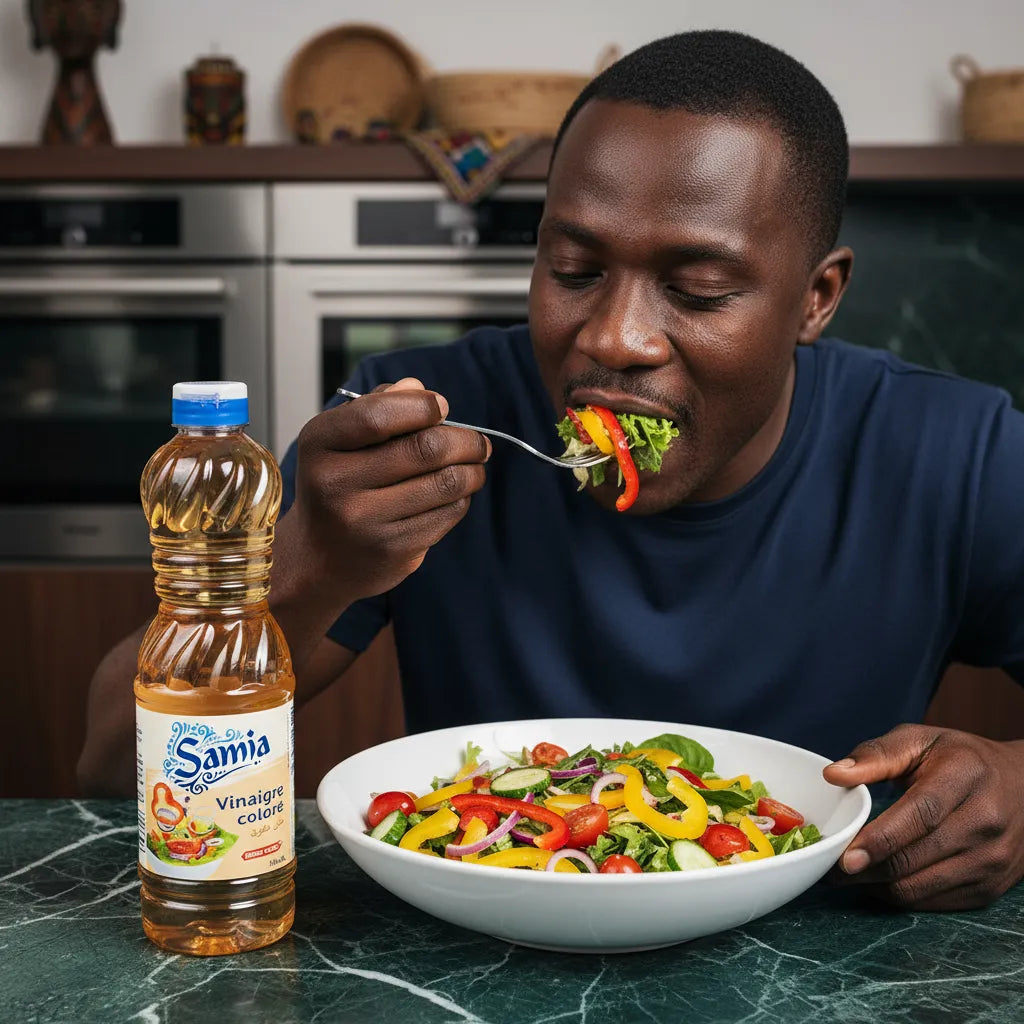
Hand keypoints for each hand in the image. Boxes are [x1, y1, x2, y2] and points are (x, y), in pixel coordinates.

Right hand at [287, 377, 490, 604]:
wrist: (320, 558)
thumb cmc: (339, 484)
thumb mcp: (340, 439)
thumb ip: (377, 406)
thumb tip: (419, 389)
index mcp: (320, 444)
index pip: (378, 415)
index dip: (422, 406)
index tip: (441, 407)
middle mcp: (337, 484)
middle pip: (425, 449)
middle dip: (465, 440)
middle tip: (479, 442)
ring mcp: (364, 521)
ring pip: (446, 483)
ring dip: (472, 470)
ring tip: (475, 465)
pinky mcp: (391, 550)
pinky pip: (447, 514)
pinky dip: (461, 498)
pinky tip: (455, 494)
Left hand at [823, 724, 1023, 909]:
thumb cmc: (961, 759)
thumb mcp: (921, 740)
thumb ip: (876, 754)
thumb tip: (834, 775)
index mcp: (965, 777)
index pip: (921, 815)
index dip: (881, 838)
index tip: (846, 854)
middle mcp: (985, 822)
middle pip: (917, 858)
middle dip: (868, 869)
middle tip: (831, 867)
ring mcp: (992, 860)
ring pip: (921, 887)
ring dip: (878, 887)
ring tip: (848, 875)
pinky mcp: (990, 888)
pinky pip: (935, 902)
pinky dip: (901, 895)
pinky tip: (879, 881)